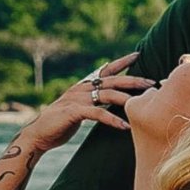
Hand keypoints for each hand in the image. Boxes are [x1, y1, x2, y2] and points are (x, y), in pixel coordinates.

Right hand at [20, 52, 154, 154]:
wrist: (38, 135)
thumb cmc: (60, 124)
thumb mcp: (79, 110)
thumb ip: (93, 103)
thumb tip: (110, 103)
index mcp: (83, 86)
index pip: (105, 70)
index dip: (121, 62)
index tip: (137, 55)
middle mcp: (81, 88)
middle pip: (112, 80)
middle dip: (133, 80)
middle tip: (151, 82)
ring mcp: (77, 99)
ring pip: (107, 95)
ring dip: (126, 99)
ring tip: (142, 104)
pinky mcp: (74, 112)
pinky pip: (98, 113)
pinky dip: (112, 119)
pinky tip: (125, 126)